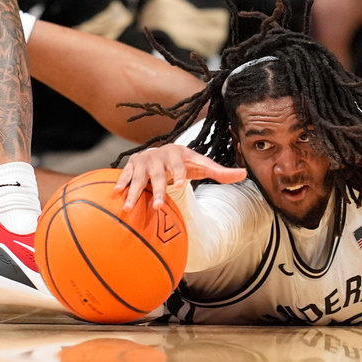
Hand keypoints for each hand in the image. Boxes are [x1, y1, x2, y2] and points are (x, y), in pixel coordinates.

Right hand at [115, 144, 246, 210]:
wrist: (161, 155)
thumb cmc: (185, 165)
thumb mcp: (202, 167)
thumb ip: (221, 173)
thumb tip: (245, 174)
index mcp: (179, 154)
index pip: (180, 164)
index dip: (180, 174)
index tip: (181, 185)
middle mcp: (160, 155)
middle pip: (159, 174)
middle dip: (159, 190)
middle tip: (159, 207)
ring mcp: (144, 160)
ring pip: (139, 177)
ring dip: (135, 192)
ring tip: (130, 207)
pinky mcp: (131, 165)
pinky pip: (125, 175)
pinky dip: (120, 183)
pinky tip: (116, 193)